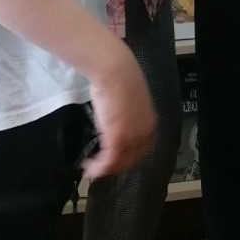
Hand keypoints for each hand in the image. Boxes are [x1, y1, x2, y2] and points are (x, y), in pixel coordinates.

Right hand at [84, 42, 157, 178]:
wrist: (114, 70)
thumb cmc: (118, 78)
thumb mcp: (128, 100)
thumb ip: (126, 114)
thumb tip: (117, 118)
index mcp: (150, 123)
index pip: (142, 149)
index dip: (128, 158)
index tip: (114, 160)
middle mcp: (145, 132)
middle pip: (132, 159)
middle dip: (115, 166)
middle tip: (100, 168)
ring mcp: (132, 135)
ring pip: (120, 163)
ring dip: (104, 170)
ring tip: (91, 169)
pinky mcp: (117, 137)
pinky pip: (109, 161)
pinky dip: (98, 168)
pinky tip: (88, 168)